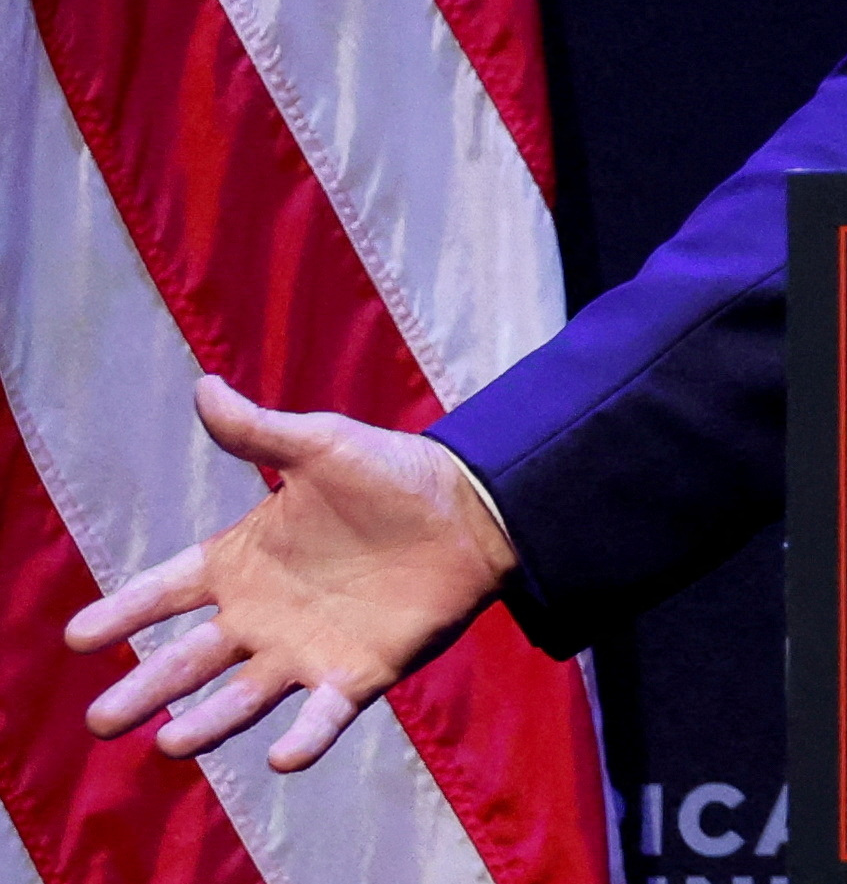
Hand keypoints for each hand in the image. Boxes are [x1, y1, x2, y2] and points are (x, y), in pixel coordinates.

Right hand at [63, 374, 516, 772]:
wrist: (471, 507)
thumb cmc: (390, 474)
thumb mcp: (320, 445)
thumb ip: (259, 431)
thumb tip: (204, 387)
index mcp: (243, 561)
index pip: (166, 591)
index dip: (124, 611)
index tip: (77, 637)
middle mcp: (262, 616)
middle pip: (188, 660)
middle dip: (144, 688)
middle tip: (101, 720)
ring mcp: (306, 650)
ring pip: (242, 698)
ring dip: (207, 723)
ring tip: (169, 744)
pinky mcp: (358, 673)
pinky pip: (324, 715)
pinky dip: (304, 737)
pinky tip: (281, 757)